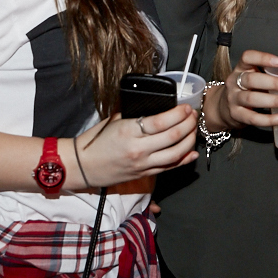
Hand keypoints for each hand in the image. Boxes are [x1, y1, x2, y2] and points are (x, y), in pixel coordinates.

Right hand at [71, 104, 198, 188]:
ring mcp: (142, 164)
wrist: (83, 166)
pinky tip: (192, 152)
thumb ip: (134, 113)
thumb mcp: (114, 120)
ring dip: (189, 140)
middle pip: (173, 136)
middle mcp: (138, 149)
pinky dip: (184, 160)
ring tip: (194, 130)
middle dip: (188, 124)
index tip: (186, 107)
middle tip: (194, 115)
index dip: (178, 113)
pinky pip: (169, 168)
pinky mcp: (144, 175)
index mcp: (128, 131)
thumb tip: (153, 103)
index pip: (161, 122)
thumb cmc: (96, 141)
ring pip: (176, 154)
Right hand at [204, 49, 277, 131]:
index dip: (263, 58)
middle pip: (252, 80)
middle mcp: (234, 82)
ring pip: (252, 99)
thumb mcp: (254, 78)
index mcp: (241, 68)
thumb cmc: (245, 90)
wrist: (222, 108)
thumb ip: (270, 75)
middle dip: (274, 83)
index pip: (247, 57)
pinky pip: (253, 118)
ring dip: (274, 101)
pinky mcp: (236, 115)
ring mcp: (233, 99)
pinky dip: (270, 119)